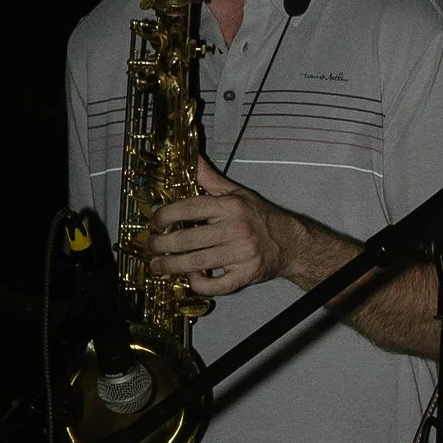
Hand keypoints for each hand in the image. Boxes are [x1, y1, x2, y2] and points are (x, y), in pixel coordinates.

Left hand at [146, 153, 286, 297]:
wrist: (291, 243)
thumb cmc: (260, 217)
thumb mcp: (236, 193)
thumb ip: (209, 178)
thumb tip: (191, 157)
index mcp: (231, 207)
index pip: (190, 208)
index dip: (165, 215)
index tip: (153, 222)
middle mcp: (236, 229)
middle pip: (188, 239)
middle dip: (161, 245)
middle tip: (151, 246)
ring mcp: (242, 254)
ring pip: (196, 263)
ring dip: (170, 266)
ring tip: (157, 265)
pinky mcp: (246, 275)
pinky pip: (215, 285)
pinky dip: (198, 284)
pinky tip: (191, 276)